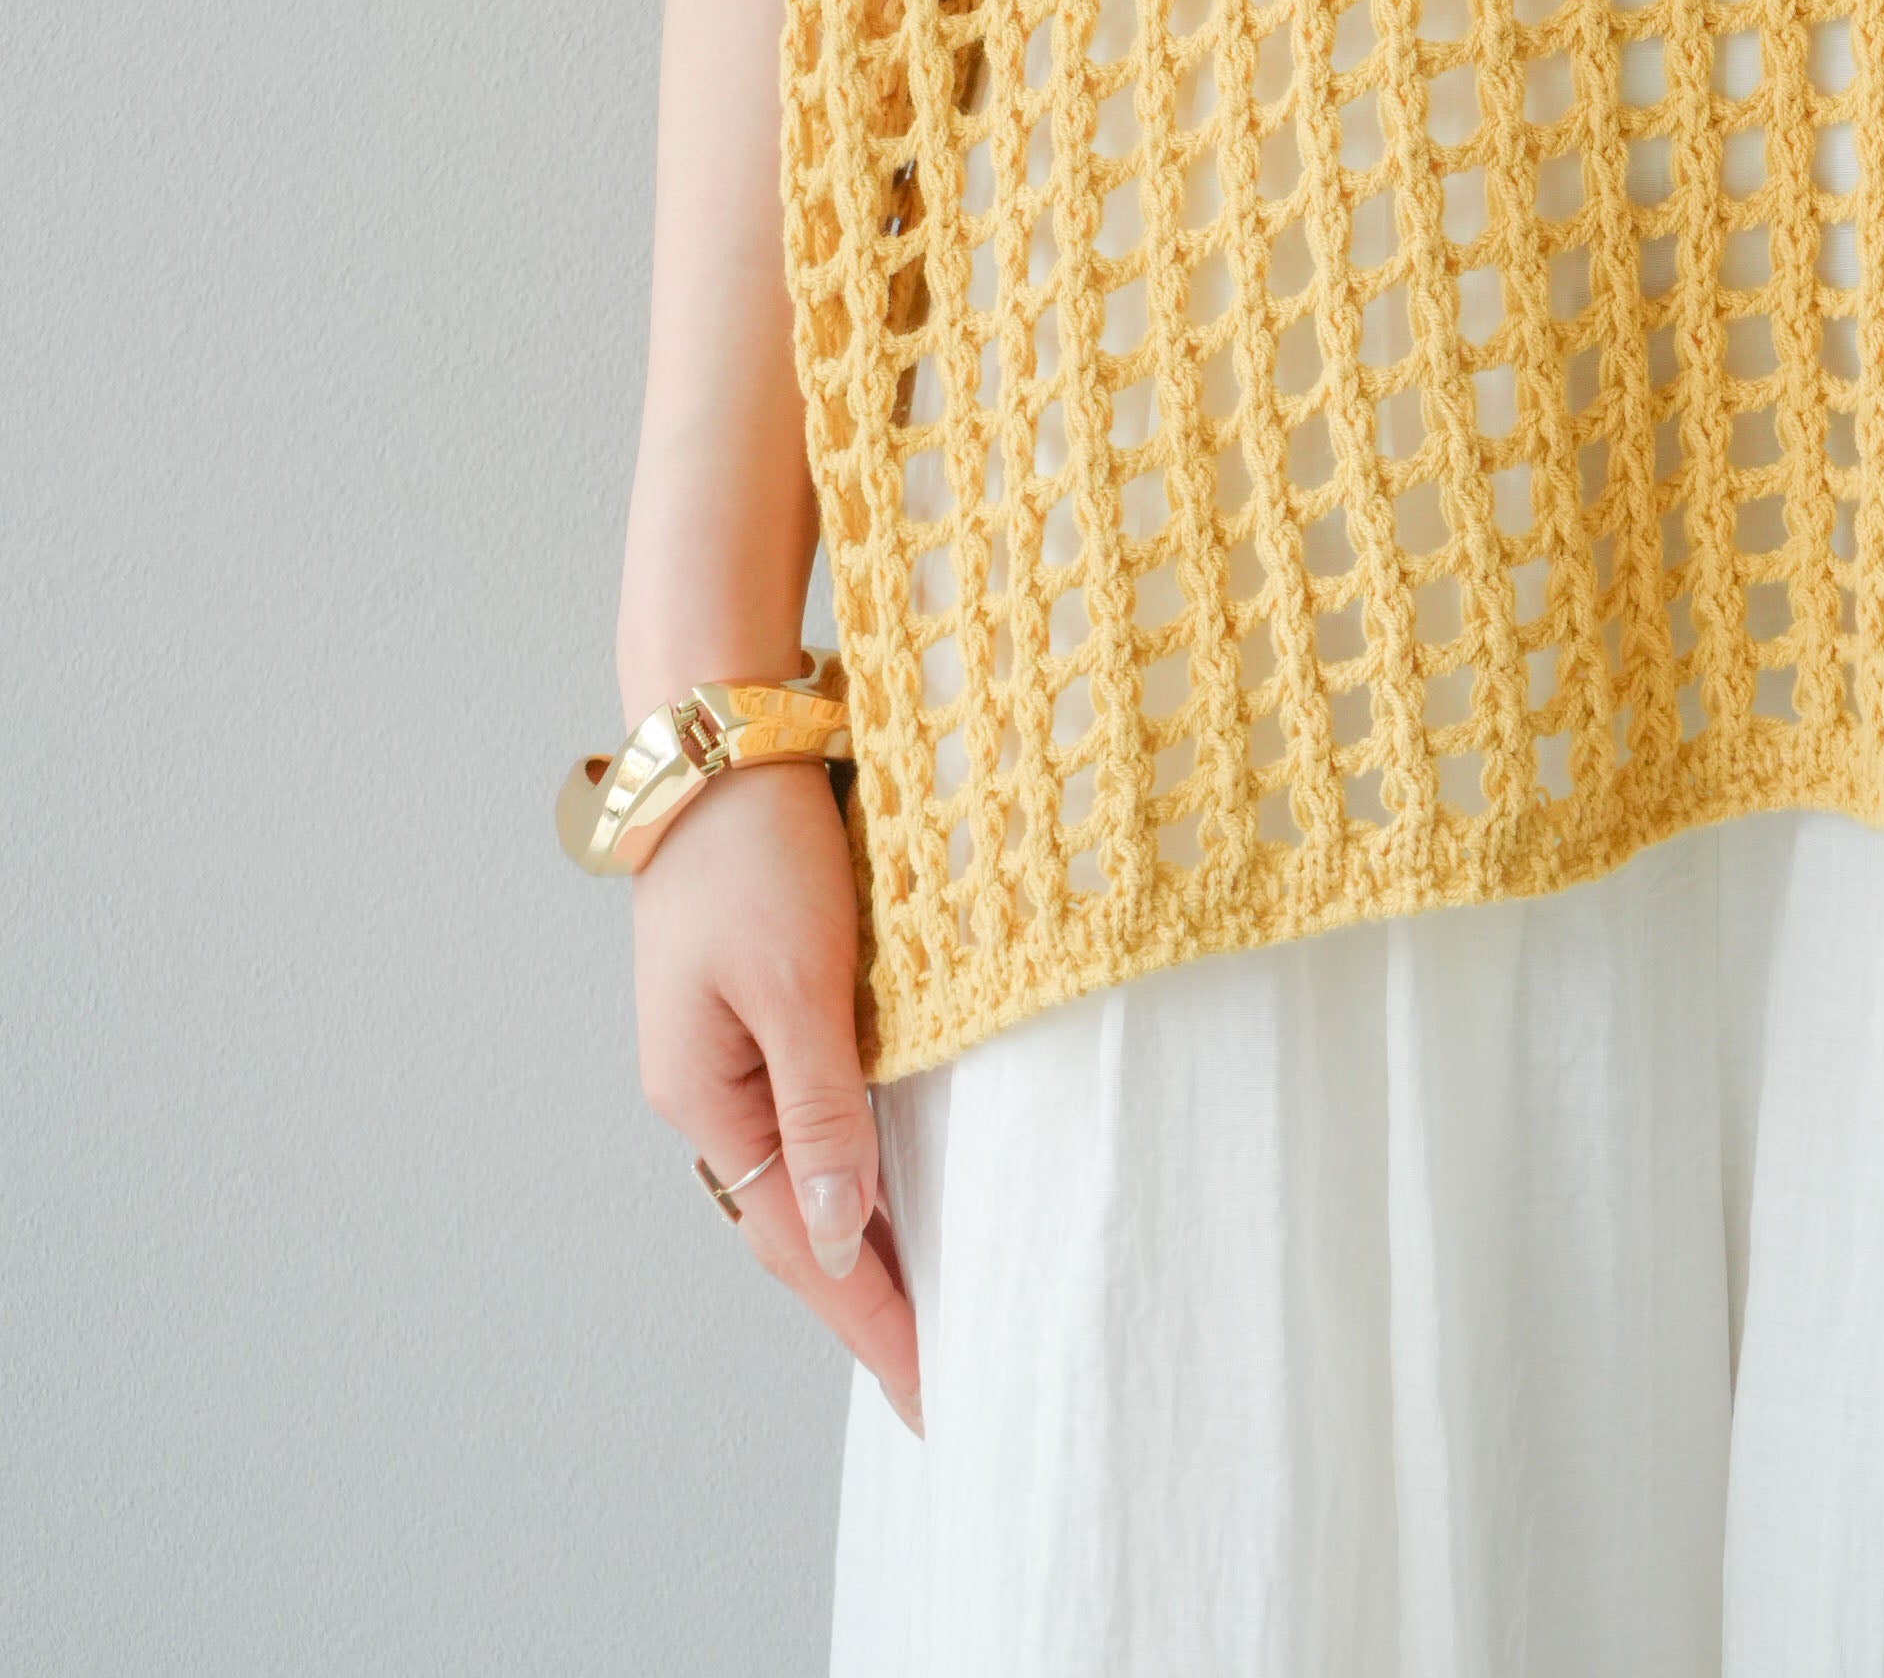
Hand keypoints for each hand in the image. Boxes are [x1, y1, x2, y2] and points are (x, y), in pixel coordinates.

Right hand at [631, 757, 922, 1433]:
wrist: (720, 737)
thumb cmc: (758, 850)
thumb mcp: (799, 984)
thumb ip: (825, 1109)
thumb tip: (845, 1234)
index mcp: (706, 1096)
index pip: (801, 1243)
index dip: (869, 1319)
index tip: (930, 1389)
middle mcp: (711, 1089)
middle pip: (795, 1225)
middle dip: (865, 1304)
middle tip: (934, 1380)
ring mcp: (732, 1050)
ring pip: (805, 1176)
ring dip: (863, 1243)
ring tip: (924, 1313)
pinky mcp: (763, 1006)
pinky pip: (813, 1119)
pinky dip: (856, 1170)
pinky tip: (894, 1193)